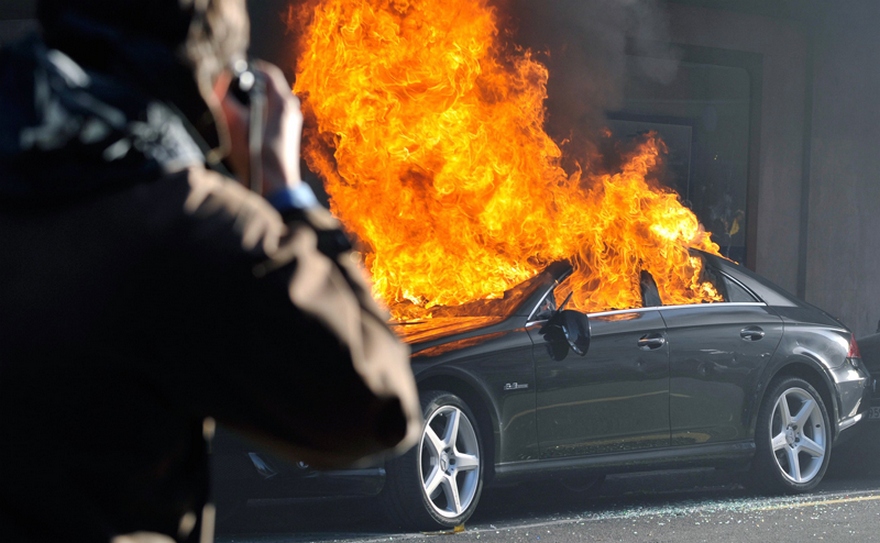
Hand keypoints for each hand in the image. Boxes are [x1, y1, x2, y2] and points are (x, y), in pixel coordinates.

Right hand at [215, 61, 303, 195]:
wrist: (276, 186)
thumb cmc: (257, 156)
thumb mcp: (235, 126)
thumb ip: (224, 101)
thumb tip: (214, 83)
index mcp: (282, 101)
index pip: (267, 72)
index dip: (248, 69)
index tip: (231, 71)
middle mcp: (290, 108)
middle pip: (268, 86)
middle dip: (247, 85)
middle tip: (228, 88)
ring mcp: (291, 121)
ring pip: (269, 100)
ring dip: (251, 100)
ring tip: (233, 106)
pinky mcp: (287, 133)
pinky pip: (271, 114)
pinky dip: (257, 112)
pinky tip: (242, 123)